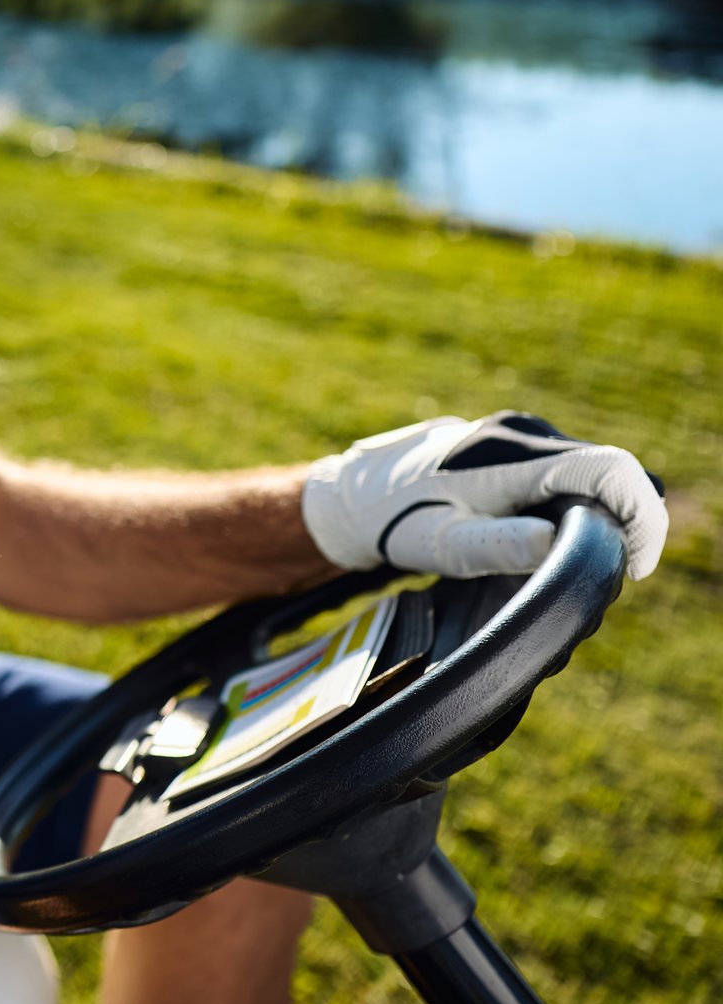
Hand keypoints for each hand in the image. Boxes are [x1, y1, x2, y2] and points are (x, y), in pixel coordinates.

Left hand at [303, 411, 666, 580]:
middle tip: (597, 571)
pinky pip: (574, 475)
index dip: (642, 518)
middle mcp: (525, 432)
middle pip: (615, 472)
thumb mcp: (444, 545)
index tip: (633, 568)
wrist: (359, 494)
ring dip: (602, 517)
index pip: (612, 469)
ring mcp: (524, 435)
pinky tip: (544, 538)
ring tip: (561, 557)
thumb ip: (500, 545)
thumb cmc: (396, 522)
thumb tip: (561, 544)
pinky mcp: (522, 446)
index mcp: (511, 453)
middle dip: (625, 524)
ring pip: (597, 475)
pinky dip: (580, 507)